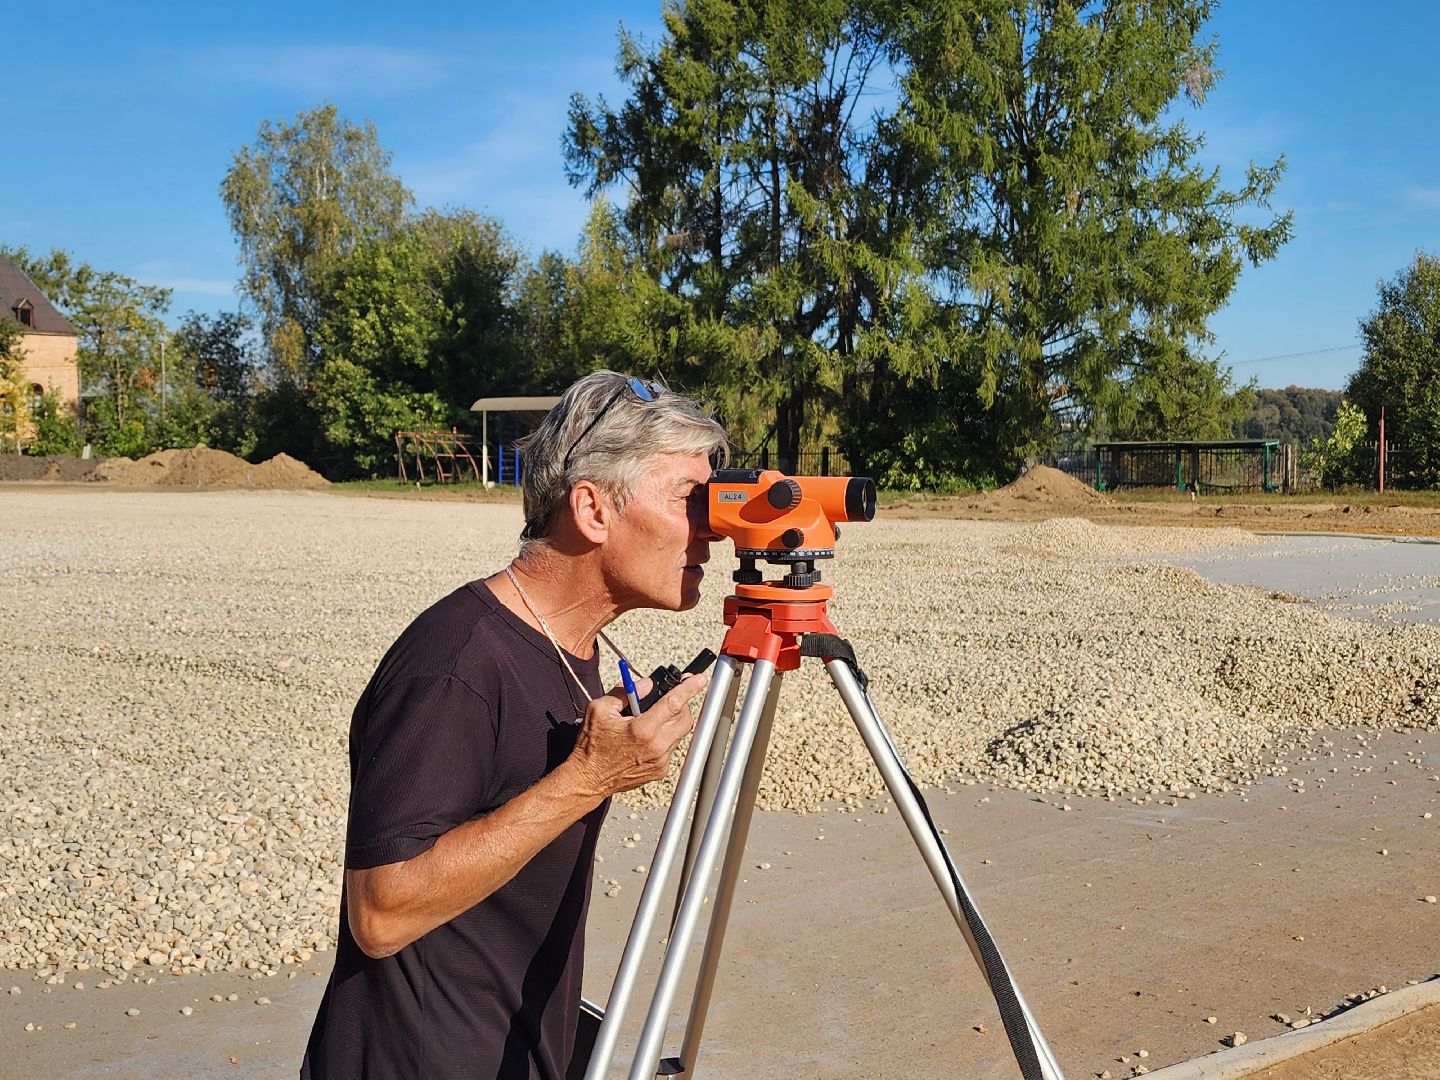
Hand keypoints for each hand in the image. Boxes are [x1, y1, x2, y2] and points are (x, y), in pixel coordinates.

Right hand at [569, 672, 709, 795]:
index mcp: (642, 729)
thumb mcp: (599, 709)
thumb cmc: (591, 745)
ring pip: (679, 733)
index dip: (689, 688)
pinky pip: (671, 748)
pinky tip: (646, 738)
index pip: (674, 703)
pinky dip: (664, 737)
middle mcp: (656, 746)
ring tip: (650, 719)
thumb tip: (647, 684)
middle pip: (685, 718)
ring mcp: (660, 761)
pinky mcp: (660, 771)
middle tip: (671, 697)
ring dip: (671, 721)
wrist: (588, 779)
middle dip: (682, 704)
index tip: (700, 679)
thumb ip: (626, 692)